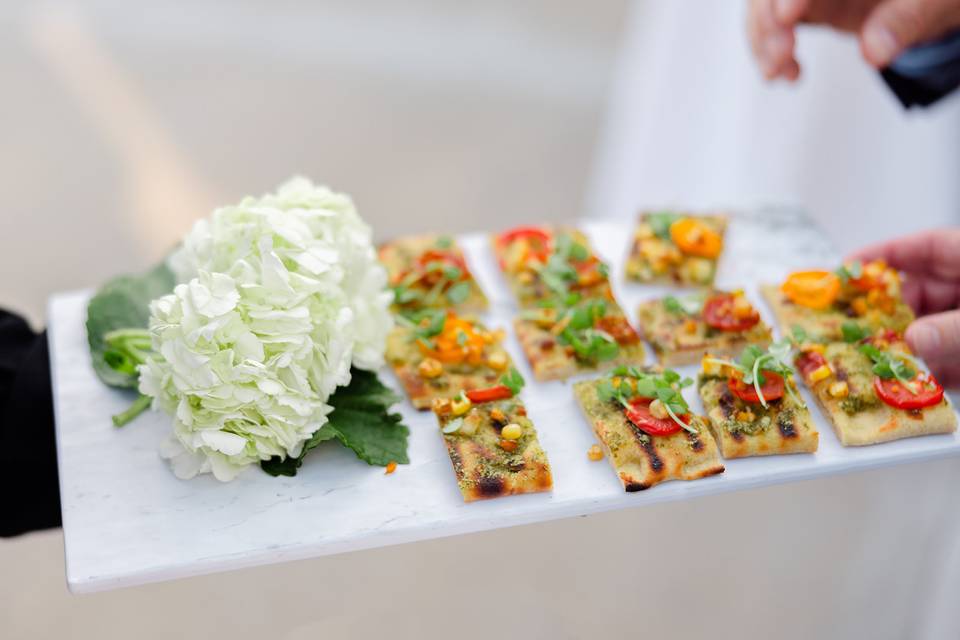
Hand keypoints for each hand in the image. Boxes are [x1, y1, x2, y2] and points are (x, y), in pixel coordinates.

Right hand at [748, 0, 959, 80]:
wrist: (932, 2)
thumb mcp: (938, 2)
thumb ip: (906, 19)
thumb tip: (875, 51)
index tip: (789, 14)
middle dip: (770, 17)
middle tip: (782, 51)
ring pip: (767, 4)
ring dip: (764, 39)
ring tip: (778, 70)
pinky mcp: (809, 6)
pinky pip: (774, 23)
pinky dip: (771, 50)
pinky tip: (786, 72)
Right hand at [849, 229, 959, 386]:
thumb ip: (955, 328)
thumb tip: (914, 339)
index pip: (926, 247)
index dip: (885, 253)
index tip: (846, 266)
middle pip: (917, 293)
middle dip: (884, 310)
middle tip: (849, 322)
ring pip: (925, 332)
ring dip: (899, 347)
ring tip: (866, 359)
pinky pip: (942, 368)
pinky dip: (922, 378)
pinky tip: (898, 388)